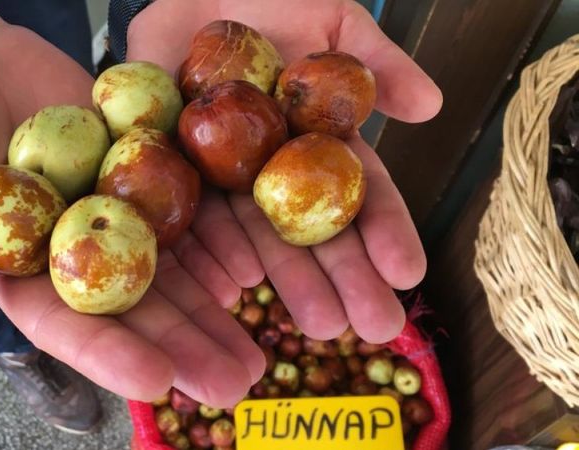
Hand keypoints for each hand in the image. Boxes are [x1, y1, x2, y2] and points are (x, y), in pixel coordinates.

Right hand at [0, 0, 261, 405]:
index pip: (64, 323)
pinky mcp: (137, 162)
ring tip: (261, 345)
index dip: (109, 353)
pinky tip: (255, 263)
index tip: (156, 381)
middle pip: (134, 305)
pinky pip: (182, 197)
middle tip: (235, 383)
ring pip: (170, 262)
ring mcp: (110, 206)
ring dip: (216, 305)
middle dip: (184, 345)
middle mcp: (72, 248)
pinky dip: (217, 231)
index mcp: (16, 270)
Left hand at [129, 0, 442, 342]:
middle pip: (309, 229)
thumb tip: (431, 105)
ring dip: (285, 282)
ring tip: (314, 323)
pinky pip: (188, 216)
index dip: (384, 232)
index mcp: (317, 143)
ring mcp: (222, 176)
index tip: (409, 273)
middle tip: (370, 325)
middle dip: (342, 277)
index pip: (357, 193)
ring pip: (254, 236)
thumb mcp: (332, 19)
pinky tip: (230, 292)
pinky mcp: (172, 170)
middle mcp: (272, 171)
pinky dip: (207, 254)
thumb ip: (377, 62)